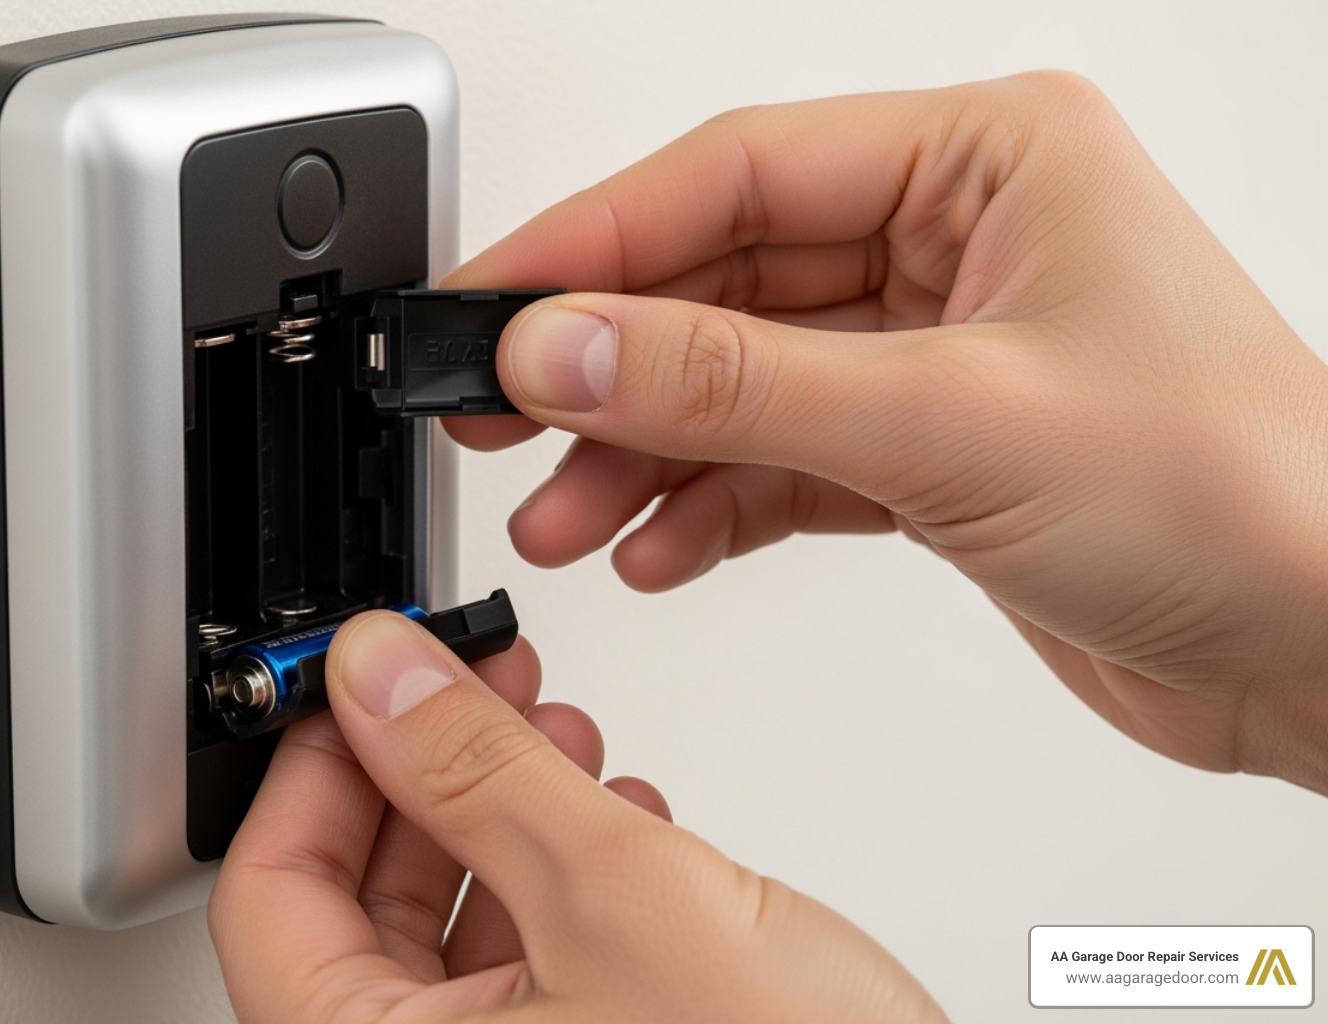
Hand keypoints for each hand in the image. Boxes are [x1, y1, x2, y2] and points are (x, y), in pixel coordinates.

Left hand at [209, 612, 946, 1022]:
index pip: (266, 901)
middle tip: (462, 683)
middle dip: (418, 773)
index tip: (361, 680)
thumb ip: (477, 773)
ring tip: (544, 726)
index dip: (311, 767)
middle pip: (355, 910)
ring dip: (494, 811)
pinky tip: (612, 810)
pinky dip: (560, 873)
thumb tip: (378, 673)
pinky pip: (531, 962)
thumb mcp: (618, 899)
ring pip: (452, 928)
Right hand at [441, 72, 1327, 794]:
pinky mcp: (930, 450)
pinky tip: (657, 548)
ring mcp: (939, 349)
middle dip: (608, 364)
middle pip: (724, 281)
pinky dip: (713, 504)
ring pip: (742, 379)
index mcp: (987, 160)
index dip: (595, 241)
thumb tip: (564, 344)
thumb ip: (733, 381)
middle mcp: (959, 239)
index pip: (736, 176)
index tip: (489, 305)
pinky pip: (783, 456)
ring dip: (645, 449)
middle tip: (497, 413)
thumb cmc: (1235, 498)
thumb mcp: (947, 420)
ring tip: (565, 516)